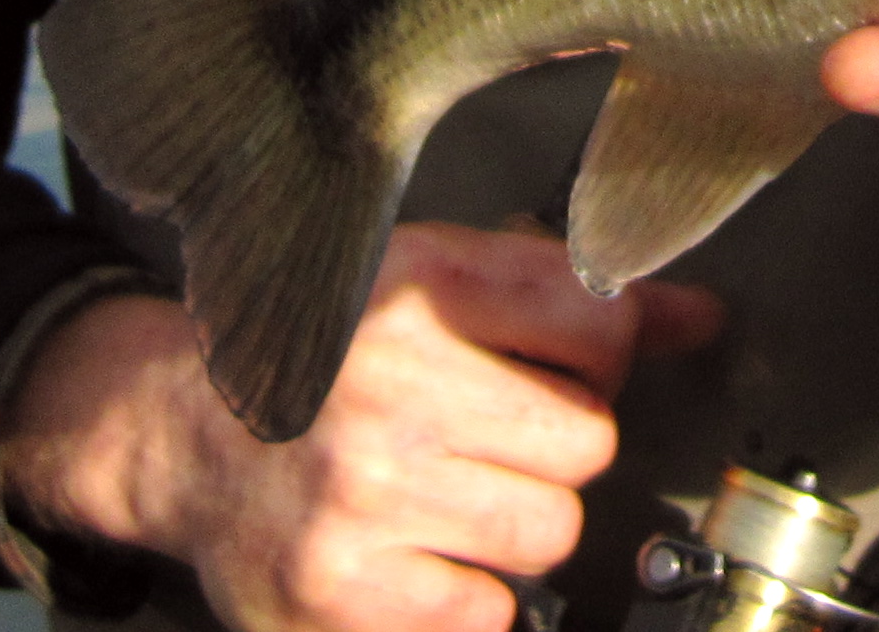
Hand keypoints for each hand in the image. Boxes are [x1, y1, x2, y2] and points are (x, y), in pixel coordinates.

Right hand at [0, 223, 720, 631]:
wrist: (179, 437)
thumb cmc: (324, 354)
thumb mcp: (433, 280)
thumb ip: (563, 294)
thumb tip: (699, 318)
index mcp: (420, 290)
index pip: (601, 324)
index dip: (598, 353)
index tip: (562, 361)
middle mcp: (392, 388)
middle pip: (588, 441)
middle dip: (559, 446)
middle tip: (497, 437)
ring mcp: (364, 497)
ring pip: (550, 531)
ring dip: (522, 523)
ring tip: (459, 494)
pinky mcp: (341, 592)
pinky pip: (487, 612)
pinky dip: (468, 592)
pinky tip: (418, 549)